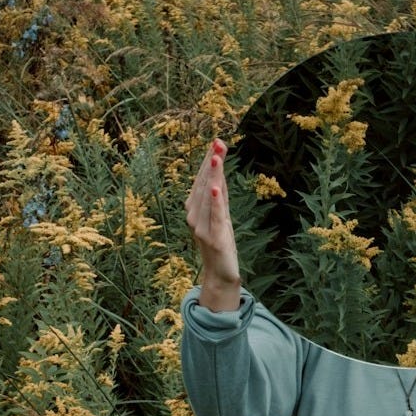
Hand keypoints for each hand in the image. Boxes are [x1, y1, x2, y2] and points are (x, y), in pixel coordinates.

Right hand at [185, 138, 241, 310]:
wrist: (220, 274)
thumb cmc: (220, 242)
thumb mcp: (221, 214)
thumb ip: (220, 193)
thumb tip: (220, 166)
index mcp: (195, 208)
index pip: (203, 180)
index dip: (209, 161)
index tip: (217, 141)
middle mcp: (194, 215)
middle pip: (204, 184)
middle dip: (212, 163)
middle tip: (218, 142)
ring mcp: (201, 227)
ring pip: (208, 196)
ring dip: (212, 177)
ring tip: (216, 158)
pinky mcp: (213, 238)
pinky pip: (214, 217)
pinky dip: (215, 202)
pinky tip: (217, 189)